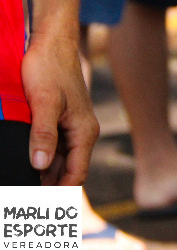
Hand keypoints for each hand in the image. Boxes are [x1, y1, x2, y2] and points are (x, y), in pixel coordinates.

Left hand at [20, 30, 98, 184]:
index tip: (35, 206)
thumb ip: (42, 135)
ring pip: (59, 159)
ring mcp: (72, 126)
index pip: (76, 174)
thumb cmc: (49, 68)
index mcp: (84, 131)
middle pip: (67, 170)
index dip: (57, 193)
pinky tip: (24, 160)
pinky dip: (40, 156)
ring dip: (42, 172)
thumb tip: (40, 165)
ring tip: (19, 182)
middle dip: (47, 186)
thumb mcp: (43, 103)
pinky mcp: (61, 119)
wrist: (52, 43)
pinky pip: (53, 146)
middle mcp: (82, 132)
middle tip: (20, 197)